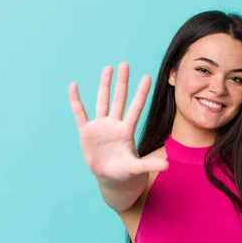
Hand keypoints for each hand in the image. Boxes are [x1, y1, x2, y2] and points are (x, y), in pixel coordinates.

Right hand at [69, 63, 168, 187]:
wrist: (111, 178)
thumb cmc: (126, 172)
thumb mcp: (138, 168)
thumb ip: (150, 164)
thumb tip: (168, 165)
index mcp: (127, 131)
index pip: (136, 108)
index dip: (141, 93)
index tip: (147, 77)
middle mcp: (114, 124)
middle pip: (119, 99)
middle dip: (122, 82)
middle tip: (125, 64)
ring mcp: (100, 126)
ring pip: (102, 102)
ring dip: (104, 85)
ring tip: (108, 68)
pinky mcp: (86, 132)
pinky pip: (80, 113)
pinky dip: (76, 101)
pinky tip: (73, 86)